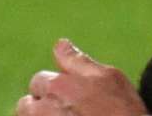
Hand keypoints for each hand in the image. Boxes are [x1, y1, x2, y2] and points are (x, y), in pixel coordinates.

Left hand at [18, 41, 148, 115]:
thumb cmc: (124, 111)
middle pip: (27, 105)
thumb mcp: (109, 78)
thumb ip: (79, 61)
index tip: (69, 99)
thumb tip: (59, 43)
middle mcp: (45, 109)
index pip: (39, 82)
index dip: (54, 89)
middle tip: (66, 112)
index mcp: (58, 86)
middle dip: (41, 107)